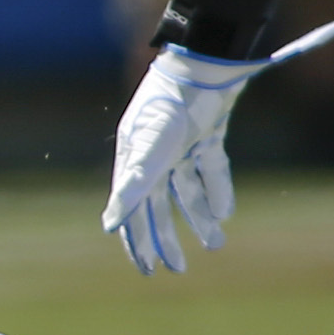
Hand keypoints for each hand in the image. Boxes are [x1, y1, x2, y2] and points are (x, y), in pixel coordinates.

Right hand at [100, 21, 333, 275]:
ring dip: (199, 218)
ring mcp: (182, 143)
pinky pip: (211, 168)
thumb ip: (132, 189)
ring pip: (187, 190)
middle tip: (179, 269)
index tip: (148, 268)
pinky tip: (225, 213)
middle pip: (158, 205)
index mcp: (134, 158)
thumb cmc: (171, 107)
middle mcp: (155, 152)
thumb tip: (108, 227)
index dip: (137, 238)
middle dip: (167, 237)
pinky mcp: (208, 133)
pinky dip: (217, 189)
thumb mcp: (151, 151)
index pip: (131, 207)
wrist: (207, 65)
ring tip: (215, 244)